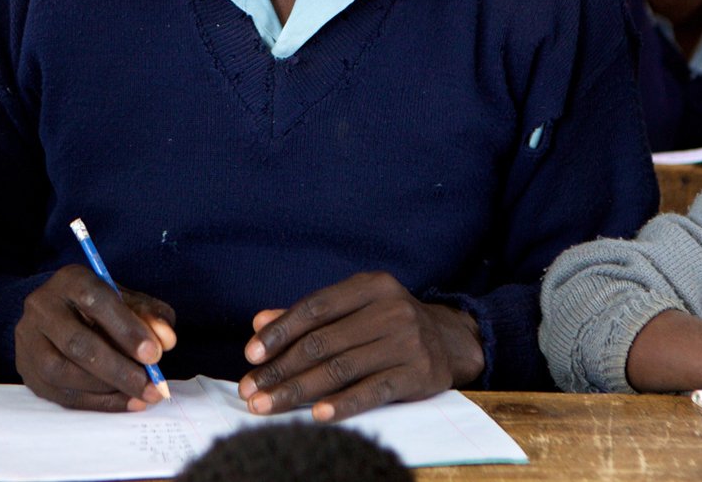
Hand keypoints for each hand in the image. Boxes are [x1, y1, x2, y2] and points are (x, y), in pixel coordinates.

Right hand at [15, 263, 176, 411]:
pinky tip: (124, 402)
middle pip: (77, 343)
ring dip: (107, 389)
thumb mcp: (128, 300)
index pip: (96, 301)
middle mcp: (42, 307)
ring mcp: (29, 340)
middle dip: (119, 369)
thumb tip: (165, 340)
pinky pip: (60, 394)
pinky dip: (97, 402)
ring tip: (140, 394)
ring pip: (63, 372)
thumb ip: (150, 316)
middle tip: (152, 386)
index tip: (155, 354)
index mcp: (70, 280)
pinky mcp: (28, 371)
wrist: (59, 314)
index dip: (127, 329)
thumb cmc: (101, 307)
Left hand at [238, 271, 484, 422]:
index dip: (280, 332)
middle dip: (280, 369)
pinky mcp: (418, 373)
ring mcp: (407, 341)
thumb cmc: (389, 323)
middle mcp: (390, 309)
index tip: (250, 356)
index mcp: (370, 285)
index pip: (315, 307)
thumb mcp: (355, 308)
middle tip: (250, 390)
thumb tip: (258, 322)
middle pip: (322, 342)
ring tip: (267, 406)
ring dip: (297, 391)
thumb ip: (309, 316)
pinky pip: (372, 391)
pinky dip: (341, 405)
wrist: (451, 340)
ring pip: (340, 369)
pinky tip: (315, 415)